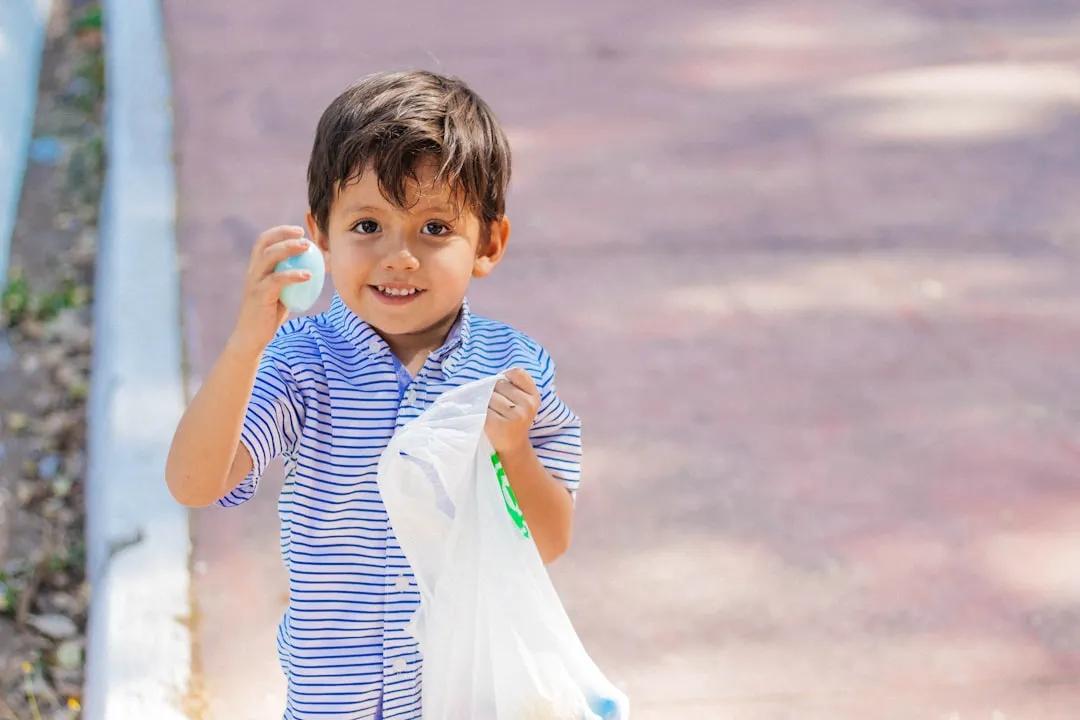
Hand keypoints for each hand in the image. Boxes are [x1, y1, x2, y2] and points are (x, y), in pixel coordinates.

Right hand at [229, 226, 313, 354]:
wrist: (252, 337)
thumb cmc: (269, 315)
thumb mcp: (281, 292)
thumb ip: (290, 279)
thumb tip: (314, 268)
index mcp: (256, 268)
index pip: (263, 241)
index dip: (279, 231)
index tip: (298, 230)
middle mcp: (252, 272)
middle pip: (265, 244)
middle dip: (284, 235)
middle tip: (304, 236)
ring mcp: (254, 283)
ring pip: (268, 257)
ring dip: (288, 249)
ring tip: (307, 247)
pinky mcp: (259, 295)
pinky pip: (277, 280)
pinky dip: (293, 275)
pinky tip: (308, 275)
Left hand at [485, 368, 539, 454]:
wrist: (512, 446)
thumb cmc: (513, 419)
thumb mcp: (523, 401)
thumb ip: (514, 385)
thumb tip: (492, 378)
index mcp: (534, 396)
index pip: (517, 373)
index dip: (506, 377)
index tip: (503, 389)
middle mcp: (527, 405)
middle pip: (500, 383)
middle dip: (494, 391)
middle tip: (495, 405)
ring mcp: (515, 416)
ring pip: (490, 395)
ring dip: (485, 401)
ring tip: (490, 412)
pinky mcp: (499, 424)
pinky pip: (483, 408)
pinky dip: (479, 411)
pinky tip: (484, 418)